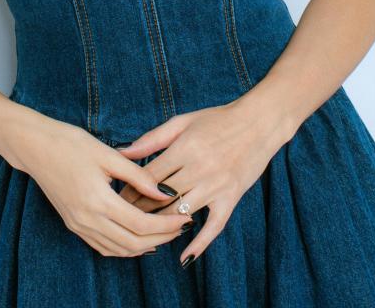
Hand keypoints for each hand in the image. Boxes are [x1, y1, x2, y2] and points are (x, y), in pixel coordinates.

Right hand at [15, 114, 194, 257]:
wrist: (35, 147)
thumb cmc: (70, 143)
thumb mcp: (107, 154)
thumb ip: (137, 175)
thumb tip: (164, 191)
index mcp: (98, 200)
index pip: (141, 224)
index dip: (166, 225)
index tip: (184, 218)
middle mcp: (88, 219)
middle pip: (133, 243)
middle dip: (161, 238)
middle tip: (181, 226)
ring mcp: (79, 225)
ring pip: (119, 249)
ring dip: (145, 246)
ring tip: (165, 232)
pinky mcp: (73, 224)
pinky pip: (104, 246)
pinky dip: (124, 247)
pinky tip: (138, 238)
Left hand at [115, 99, 286, 264]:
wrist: (258, 122)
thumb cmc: (217, 119)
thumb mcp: (182, 122)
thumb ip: (151, 139)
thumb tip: (122, 152)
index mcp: (185, 148)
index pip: (150, 177)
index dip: (130, 189)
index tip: (116, 197)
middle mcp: (200, 169)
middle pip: (161, 198)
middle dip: (139, 209)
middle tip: (122, 217)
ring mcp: (217, 186)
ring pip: (181, 213)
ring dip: (160, 224)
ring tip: (142, 232)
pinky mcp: (231, 198)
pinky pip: (214, 226)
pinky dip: (199, 243)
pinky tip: (184, 257)